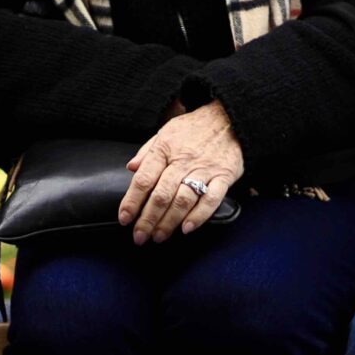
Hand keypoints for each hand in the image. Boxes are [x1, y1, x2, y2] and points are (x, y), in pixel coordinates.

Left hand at [119, 101, 245, 243]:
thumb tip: (130, 168)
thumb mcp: (166, 131)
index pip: (143, 179)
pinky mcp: (224, 176)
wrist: (230, 117)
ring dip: (169, 222)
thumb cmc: (194, 127)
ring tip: (159, 236)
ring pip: (183, 200)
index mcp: (165, 149)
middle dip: (148, 219)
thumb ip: (148, 151)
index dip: (132, 201)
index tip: (124, 218)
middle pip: (161, 195)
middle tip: (139, 236)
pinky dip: (199, 216)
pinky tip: (187, 228)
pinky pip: (211, 199)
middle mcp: (183, 160)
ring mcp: (205, 169)